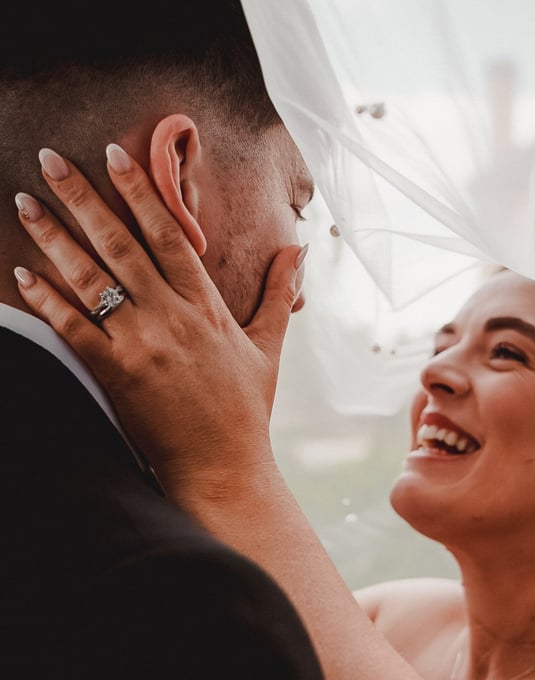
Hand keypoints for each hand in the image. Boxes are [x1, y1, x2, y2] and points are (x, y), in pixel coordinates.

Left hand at [14, 145, 306, 502]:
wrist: (223, 466)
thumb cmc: (246, 409)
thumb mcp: (268, 347)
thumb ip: (277, 293)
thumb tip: (301, 248)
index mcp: (206, 306)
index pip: (170, 235)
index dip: (141, 191)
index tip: (114, 153)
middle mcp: (171, 316)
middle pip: (120, 244)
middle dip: (82, 197)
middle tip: (50, 159)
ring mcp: (140, 344)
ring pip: (90, 279)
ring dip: (54, 237)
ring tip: (26, 203)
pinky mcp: (115, 373)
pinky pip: (72, 328)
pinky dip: (45, 300)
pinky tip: (22, 274)